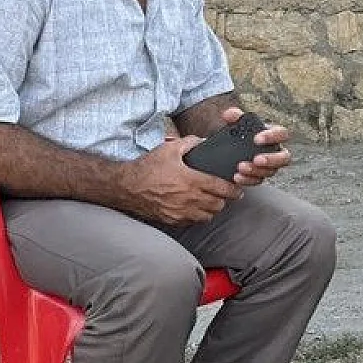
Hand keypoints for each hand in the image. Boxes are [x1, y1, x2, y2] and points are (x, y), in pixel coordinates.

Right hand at [125, 138, 239, 224]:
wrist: (126, 187)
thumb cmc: (148, 167)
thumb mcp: (168, 149)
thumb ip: (190, 142)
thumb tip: (204, 141)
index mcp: (191, 181)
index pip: (222, 189)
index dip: (233, 189)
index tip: (237, 189)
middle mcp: (189, 199)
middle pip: (218, 205)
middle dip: (223, 199)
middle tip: (223, 193)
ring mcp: (181, 212)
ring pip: (207, 216)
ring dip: (211, 209)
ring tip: (210, 200)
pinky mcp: (173, 220)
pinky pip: (193, 222)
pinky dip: (197, 216)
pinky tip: (195, 207)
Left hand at [224, 107, 291, 186]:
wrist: (225, 150)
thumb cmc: (236, 134)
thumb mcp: (234, 123)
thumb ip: (234, 116)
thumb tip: (230, 114)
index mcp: (272, 135)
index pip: (282, 133)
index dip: (272, 137)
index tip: (257, 139)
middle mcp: (275, 152)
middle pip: (284, 158)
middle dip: (271, 159)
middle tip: (256, 159)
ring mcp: (269, 166)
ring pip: (271, 172)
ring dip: (257, 171)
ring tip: (241, 167)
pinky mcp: (259, 177)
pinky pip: (258, 181)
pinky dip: (247, 180)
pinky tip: (237, 177)